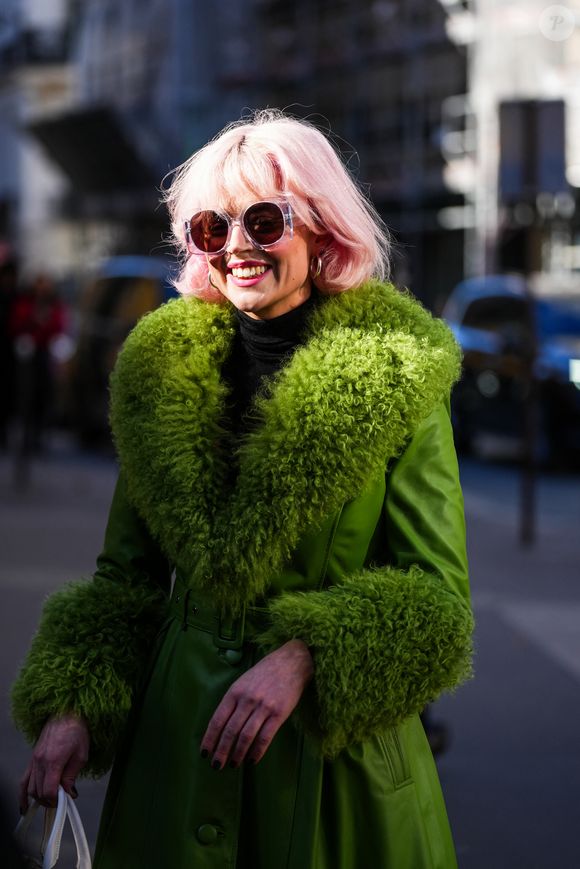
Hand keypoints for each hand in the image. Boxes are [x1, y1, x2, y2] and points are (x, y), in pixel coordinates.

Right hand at [19, 714, 89, 812]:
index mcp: (53, 760)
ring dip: (39, 798)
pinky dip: (22, 795)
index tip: (64, 801)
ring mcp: (34, 760)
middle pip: (38, 792)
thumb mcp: (81, 755)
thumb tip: (68, 793)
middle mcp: (40, 761)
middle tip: (60, 800)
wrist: (67, 713)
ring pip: (30, 788)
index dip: (56, 800)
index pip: (48, 790)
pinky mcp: (32, 758)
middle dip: (49, 800)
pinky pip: (23, 780)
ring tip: (51, 799)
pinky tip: (24, 806)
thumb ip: (72, 776)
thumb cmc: (77, 731)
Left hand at [201, 639, 313, 768]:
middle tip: (216, 765)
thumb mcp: (243, 681)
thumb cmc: (265, 673)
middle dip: (221, 751)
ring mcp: (264, 706)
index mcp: (235, 691)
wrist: (292, 662)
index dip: (210, 738)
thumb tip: (221, 727)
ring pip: (246, 736)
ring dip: (237, 754)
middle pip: (230, 731)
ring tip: (233, 764)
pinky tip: (252, 760)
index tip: (205, 752)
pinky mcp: (279, 713)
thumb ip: (233, 701)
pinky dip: (257, 751)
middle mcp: (247, 699)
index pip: (217, 719)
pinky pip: (265, 736)